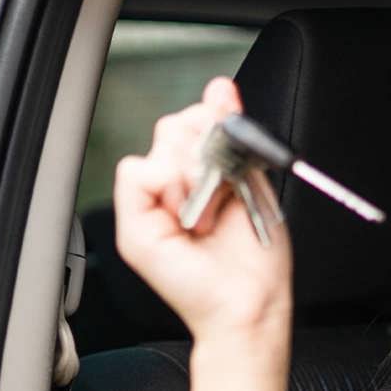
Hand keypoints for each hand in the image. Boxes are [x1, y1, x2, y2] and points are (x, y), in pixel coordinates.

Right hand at [114, 77, 291, 348]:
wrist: (252, 302)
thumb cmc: (257, 258)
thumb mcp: (250, 179)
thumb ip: (232, 133)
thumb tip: (220, 87)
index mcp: (198, 176)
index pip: (193, 119)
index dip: (215, 121)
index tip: (234, 145)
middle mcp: (171, 188)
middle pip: (174, 124)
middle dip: (207, 147)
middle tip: (224, 189)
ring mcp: (150, 206)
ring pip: (160, 143)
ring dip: (195, 171)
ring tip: (210, 211)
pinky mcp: (134, 226)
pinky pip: (136, 171)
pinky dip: (169, 184)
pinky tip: (189, 213)